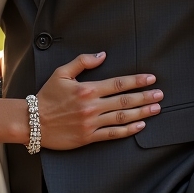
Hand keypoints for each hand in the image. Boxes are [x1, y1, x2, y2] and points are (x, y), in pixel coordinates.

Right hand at [36, 52, 161, 148]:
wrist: (33, 122)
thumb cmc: (47, 96)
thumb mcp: (61, 73)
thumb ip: (82, 61)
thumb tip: (102, 55)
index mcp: (87, 89)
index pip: (117, 84)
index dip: (136, 81)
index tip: (151, 79)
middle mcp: (92, 106)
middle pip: (124, 101)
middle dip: (145, 97)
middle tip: (159, 95)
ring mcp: (91, 123)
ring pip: (122, 117)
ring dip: (142, 112)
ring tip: (156, 109)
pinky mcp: (89, 137)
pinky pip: (113, 134)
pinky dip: (128, 130)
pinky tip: (140, 126)